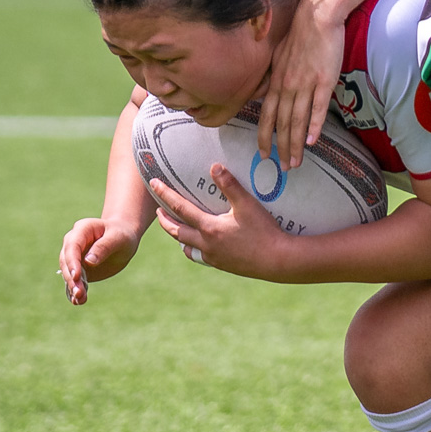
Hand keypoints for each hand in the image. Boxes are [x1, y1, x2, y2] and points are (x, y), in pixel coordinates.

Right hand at [59, 216, 141, 305]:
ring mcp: (74, 257)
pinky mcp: (79, 269)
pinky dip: (75, 291)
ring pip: (68, 273)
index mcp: (82, 230)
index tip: (76, 276)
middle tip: (79, 293)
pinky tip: (79, 301)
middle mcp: (74, 243)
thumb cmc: (123, 235)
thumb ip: (104, 247)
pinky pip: (74, 280)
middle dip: (71, 278)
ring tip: (81, 299)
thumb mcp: (118, 238)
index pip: (73, 246)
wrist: (124, 240)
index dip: (72, 262)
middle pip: (67, 261)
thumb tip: (89, 261)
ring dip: (73, 286)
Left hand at [151, 167, 290, 280]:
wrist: (277, 260)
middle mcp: (206, 244)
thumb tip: (214, 167)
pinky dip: (194, 249)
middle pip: (176, 232)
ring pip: (186, 247)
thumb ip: (230, 185)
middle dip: (165, 220)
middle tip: (158, 210)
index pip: (180, 208)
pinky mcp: (222, 265)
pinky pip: (200, 256)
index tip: (154, 184)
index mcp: (209, 228)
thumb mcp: (247, 205)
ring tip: (177, 228)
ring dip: (178, 237)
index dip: (165, 194)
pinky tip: (201, 245)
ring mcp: (213, 257)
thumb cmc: (264, 231)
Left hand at [257, 0, 344, 168]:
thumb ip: (274, 76)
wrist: (317, 16)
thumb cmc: (299, 33)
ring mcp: (305, 84)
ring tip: (296, 163)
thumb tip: (267, 90)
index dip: (265, 137)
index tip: (264, 154)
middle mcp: (287, 86)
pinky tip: (312, 142)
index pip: (268, 115)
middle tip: (283, 167)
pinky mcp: (323, 81)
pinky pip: (317, 108)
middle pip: (282, 123)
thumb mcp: (279, 56)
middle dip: (281, 148)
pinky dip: (314, 127)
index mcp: (276, 81)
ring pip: (298, 120)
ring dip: (295, 144)